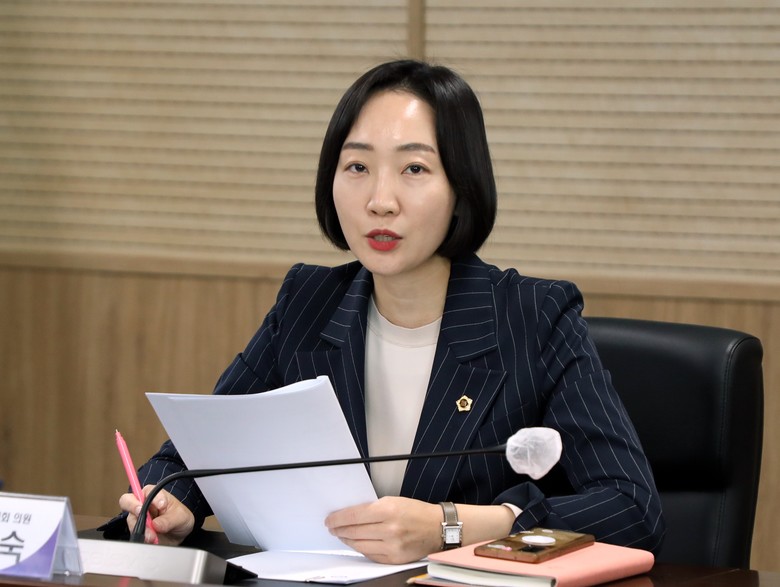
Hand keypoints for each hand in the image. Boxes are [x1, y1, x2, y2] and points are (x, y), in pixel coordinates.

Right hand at [119, 486, 194, 545]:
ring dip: (141, 528)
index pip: (149, 490)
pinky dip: (141, 537)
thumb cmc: (180, 519)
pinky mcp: (137, 530)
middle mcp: (143, 505)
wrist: (178, 536)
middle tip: (140, 513)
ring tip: (152, 536)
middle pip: (128, 500)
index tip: (162, 505)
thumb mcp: (181, 517)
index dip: (153, 497)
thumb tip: (155, 524)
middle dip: (133, 506)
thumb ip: (169, 520)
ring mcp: (138, 518)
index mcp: (156, 495)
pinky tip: (150, 540)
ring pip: (131, 520)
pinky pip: (133, 533)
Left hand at [324, 496, 440, 563]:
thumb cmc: (417, 512)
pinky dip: (360, 549)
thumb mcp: (394, 501)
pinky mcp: (394, 559)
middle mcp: (389, 529)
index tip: (330, 519)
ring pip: (359, 545)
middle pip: (354, 531)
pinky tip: (356, 543)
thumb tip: (351, 515)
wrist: (438, 528)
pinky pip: (370, 555)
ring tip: (342, 535)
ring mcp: (392, 546)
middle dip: (339, 529)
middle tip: (332, 527)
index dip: (338, 518)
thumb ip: (373, 508)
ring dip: (347, 540)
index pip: (354, 516)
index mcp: (388, 510)